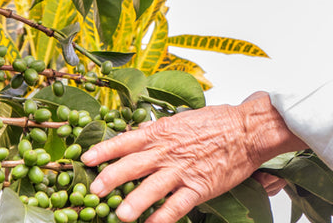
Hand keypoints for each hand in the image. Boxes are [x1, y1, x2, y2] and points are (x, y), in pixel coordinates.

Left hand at [81, 92, 302, 222]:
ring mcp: (182, 170)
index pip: (126, 140)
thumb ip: (159, 130)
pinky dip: (163, 218)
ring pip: (152, 188)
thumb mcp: (182, 119)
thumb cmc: (217, 122)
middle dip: (110, 178)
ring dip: (134, 202)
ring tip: (119, 215)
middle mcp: (168, 151)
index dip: (104, 149)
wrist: (247, 130)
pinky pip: (177, 206)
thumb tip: (139, 134)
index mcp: (162, 132)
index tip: (85, 158)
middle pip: (132, 165)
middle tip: (92, 190)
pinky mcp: (198, 187)